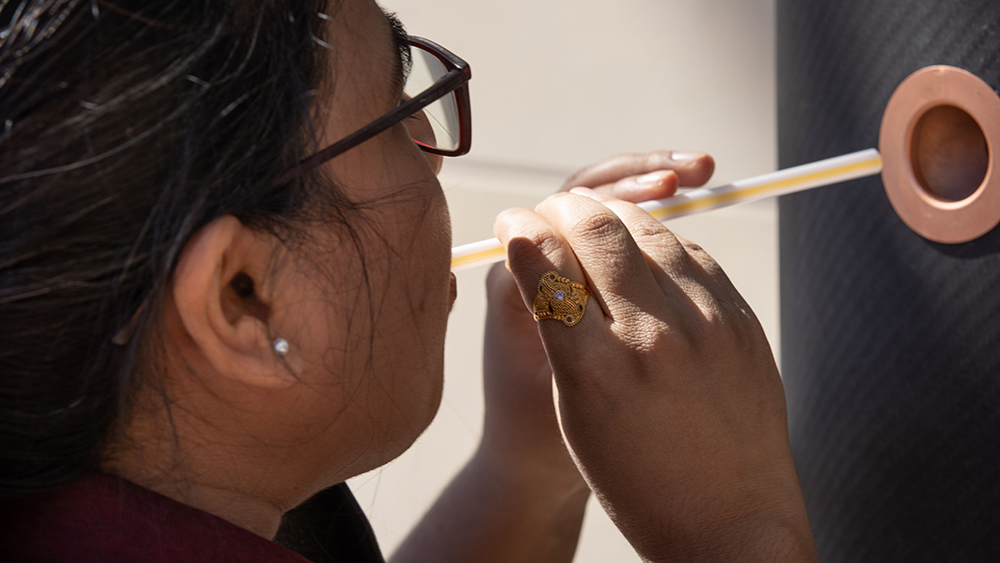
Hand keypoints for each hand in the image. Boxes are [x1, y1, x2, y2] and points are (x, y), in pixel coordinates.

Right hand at [477, 151, 714, 495]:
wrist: (727, 521)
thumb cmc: (634, 476)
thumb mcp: (574, 411)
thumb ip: (557, 330)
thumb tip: (540, 254)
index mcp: (595, 370)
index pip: (544, 262)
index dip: (520, 228)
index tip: (512, 221)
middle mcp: (652, 338)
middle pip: (595, 227)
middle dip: (561, 208)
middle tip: (549, 215)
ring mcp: (707, 325)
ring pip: (648, 226)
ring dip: (610, 214)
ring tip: (592, 226)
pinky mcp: (741, 321)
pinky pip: (693, 252)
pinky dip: (658, 242)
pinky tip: (642, 255)